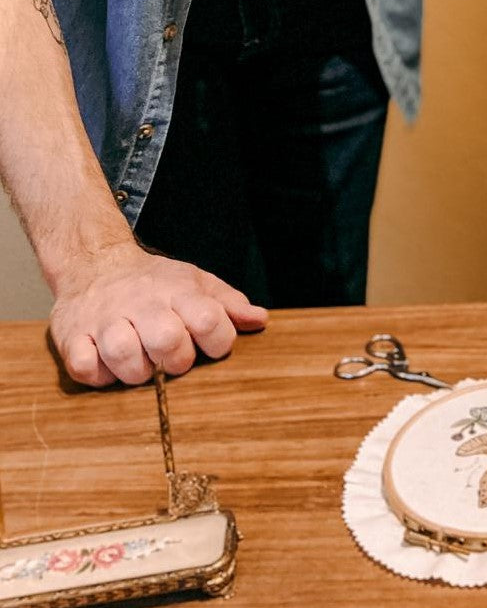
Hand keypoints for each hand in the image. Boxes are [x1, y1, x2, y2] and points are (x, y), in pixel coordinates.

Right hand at [49, 240, 268, 386]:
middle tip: (174, 360)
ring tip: (143, 364)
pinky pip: (85, 367)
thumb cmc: (155, 282)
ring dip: (138, 372)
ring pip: (125, 356)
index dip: (218, 342)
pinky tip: (109, 366)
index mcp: (178, 291)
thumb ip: (228, 303)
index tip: (212, 346)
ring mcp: (105, 320)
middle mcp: (142, 304)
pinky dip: (100, 375)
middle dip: (177, 361)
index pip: (209, 320)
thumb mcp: (196, 282)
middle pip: (168, 341)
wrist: (95, 264)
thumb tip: (259, 320)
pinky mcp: (73, 336)